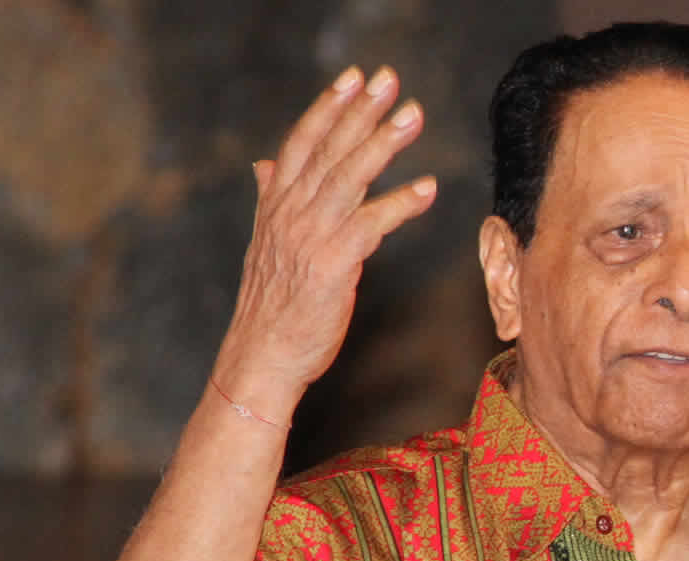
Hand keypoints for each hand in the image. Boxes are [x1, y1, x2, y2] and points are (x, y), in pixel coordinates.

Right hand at [213, 65, 434, 420]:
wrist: (261, 356)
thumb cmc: (270, 305)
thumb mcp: (265, 245)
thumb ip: (269, 200)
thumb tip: (263, 165)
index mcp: (275, 205)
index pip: (301, 143)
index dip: (328, 107)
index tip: (353, 78)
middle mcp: (289, 213)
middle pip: (329, 149)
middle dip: (361, 111)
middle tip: (390, 79)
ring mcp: (310, 235)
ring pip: (350, 176)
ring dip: (384, 143)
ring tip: (414, 116)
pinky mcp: (333, 263)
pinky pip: (372, 223)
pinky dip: (401, 202)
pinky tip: (427, 187)